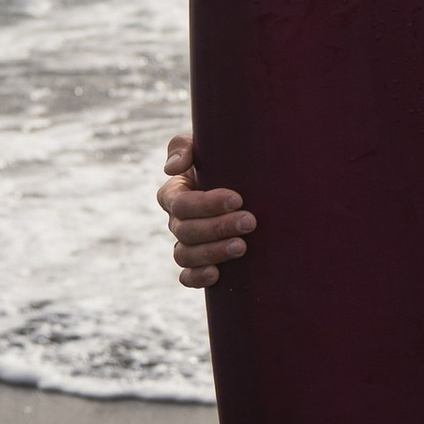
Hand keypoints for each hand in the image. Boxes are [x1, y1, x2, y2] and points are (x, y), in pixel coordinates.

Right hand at [159, 130, 254, 283]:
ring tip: (241, 247)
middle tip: (250, 221)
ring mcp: (186, 243)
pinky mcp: (198, 262)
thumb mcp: (205, 145)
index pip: (181, 203)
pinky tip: (217, 274)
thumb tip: (173, 168)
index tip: (237, 198)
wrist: (246, 180)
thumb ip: (183, 147)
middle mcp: (177, 220)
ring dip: (212, 253)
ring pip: (185, 255)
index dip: (207, 204)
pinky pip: (186, 277)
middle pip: (186, 230)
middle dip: (218, 227)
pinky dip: (197, 278)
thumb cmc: (224, 158)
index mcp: (175, 193)